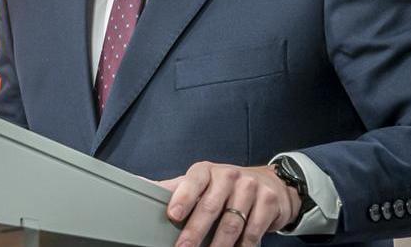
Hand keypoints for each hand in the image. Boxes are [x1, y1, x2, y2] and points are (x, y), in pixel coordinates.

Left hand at [158, 161, 300, 246]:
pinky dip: (242, 246)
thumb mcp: (200, 183)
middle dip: (195, 231)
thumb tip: (141, 185)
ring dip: (219, 245)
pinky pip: (253, 231)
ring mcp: (250, 187)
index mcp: (206, 171)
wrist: (269, 184)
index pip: (192, 182)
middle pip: (210, 207)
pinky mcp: (268, 202)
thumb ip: (175, 189)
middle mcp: (228, 176)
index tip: (173, 215)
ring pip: (232, 223)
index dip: (182, 198)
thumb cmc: (225, 187)